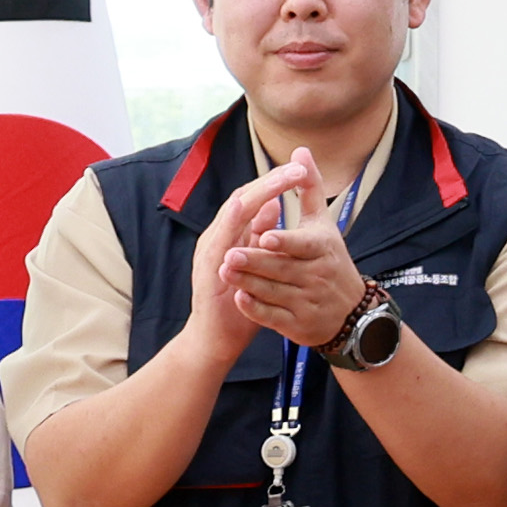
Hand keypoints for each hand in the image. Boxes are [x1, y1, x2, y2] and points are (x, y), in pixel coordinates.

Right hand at [169, 158, 305, 362]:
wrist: (217, 338)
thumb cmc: (240, 301)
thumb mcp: (257, 264)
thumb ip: (261, 235)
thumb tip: (273, 205)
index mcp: (232, 233)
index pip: (252, 198)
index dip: (275, 182)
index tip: (300, 169)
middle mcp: (219, 236)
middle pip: (242, 197)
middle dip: (269, 181)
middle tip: (296, 168)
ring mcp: (210, 250)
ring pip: (230, 213)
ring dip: (254, 194)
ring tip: (278, 179)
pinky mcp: (206, 268)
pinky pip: (217, 240)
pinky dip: (228, 221)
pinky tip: (241, 207)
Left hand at [218, 154, 370, 349]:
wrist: (351, 315)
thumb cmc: (331, 261)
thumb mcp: (324, 225)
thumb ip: (310, 188)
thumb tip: (300, 151)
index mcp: (323, 250)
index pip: (302, 245)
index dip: (284, 242)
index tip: (265, 236)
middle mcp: (317, 277)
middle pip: (281, 269)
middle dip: (255, 263)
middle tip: (229, 255)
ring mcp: (307, 303)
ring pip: (273, 293)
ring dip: (248, 283)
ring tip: (224, 272)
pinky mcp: (297, 326)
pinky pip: (273, 317)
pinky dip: (255, 309)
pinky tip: (239, 298)